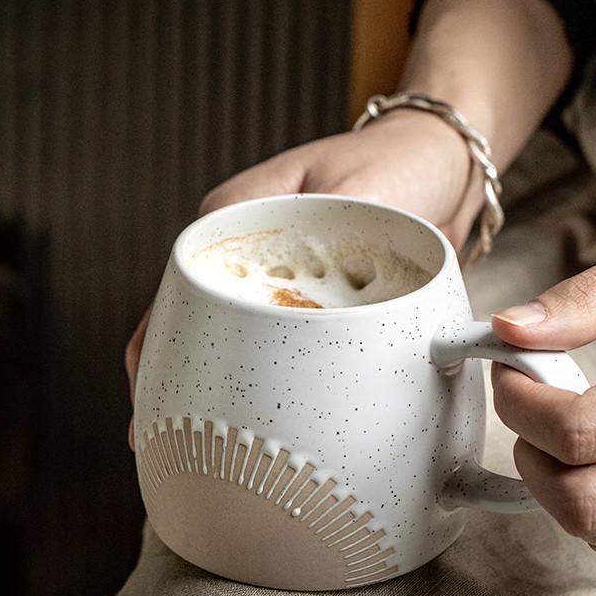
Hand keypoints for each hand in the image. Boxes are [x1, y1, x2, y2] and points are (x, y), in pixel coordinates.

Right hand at [125, 111, 480, 448]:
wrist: (441, 167)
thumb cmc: (402, 162)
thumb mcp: (366, 188)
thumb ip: (335, 235)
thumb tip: (314, 298)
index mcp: (246, 209)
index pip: (185, 277)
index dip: (162, 335)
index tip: (154, 385)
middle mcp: (256, 245)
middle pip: (197, 312)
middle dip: (179, 369)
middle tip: (168, 429)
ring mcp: (283, 274)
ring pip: (235, 331)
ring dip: (218, 376)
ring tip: (205, 433)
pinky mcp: (316, 296)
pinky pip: (284, 339)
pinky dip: (271, 372)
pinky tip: (262, 409)